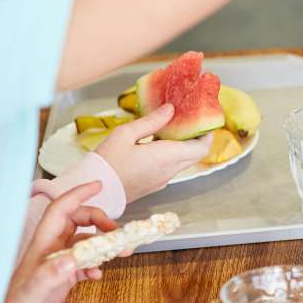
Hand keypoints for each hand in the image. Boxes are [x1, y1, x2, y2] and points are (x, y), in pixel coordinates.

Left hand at [0, 183, 115, 302]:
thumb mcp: (31, 296)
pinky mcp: (62, 280)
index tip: (98, 185)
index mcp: (42, 247)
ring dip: (103, 243)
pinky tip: (98, 276)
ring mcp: (57, 265)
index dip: (78, 195)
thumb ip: (48, 276)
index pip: (61, 211)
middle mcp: (50, 251)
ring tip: (120, 252)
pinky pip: (84, 263)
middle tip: (117, 231)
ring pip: (84, 242)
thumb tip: (71, 259)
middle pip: (77, 222)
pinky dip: (96, 265)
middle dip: (99, 220)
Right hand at [94, 103, 209, 203]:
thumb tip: (170, 109)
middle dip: (195, 137)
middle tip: (186, 120)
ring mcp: (162, 180)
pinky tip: (155, 144)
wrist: (95, 193)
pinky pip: (170, 168)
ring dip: (182, 146)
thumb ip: (151, 121)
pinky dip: (171, 155)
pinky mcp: (153, 185)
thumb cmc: (107, 163)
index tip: (202, 120)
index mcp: (167, 157)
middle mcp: (169, 171)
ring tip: (169, 128)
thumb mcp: (125, 134)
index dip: (206, 133)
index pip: (201, 147)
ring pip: (183, 161)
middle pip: (194, 154)